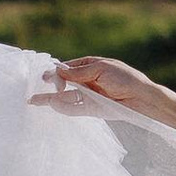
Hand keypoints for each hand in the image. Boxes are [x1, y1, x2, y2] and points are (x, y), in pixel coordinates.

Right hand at [36, 55, 166, 117]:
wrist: (141, 98)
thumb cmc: (125, 78)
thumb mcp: (101, 69)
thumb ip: (79, 72)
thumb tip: (58, 70)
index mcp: (90, 66)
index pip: (68, 67)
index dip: (58, 72)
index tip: (51, 77)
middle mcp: (87, 81)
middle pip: (64, 82)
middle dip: (50, 85)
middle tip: (35, 88)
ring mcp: (88, 95)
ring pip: (65, 97)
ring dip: (50, 99)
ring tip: (33, 101)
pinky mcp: (91, 109)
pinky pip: (73, 108)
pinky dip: (62, 108)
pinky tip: (51, 105)